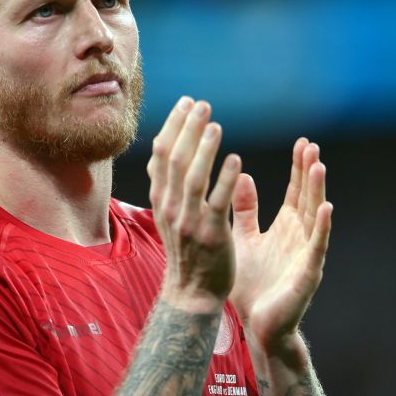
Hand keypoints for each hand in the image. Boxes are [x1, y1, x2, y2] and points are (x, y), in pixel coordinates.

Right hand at [147, 97, 242, 312]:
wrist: (192, 292)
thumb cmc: (187, 250)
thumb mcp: (170, 213)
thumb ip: (168, 183)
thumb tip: (164, 148)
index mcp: (161, 199)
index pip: (161, 154)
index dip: (173, 126)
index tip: (186, 103)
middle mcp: (170, 207)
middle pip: (174, 160)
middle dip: (187, 129)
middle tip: (202, 104)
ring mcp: (189, 222)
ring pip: (192, 178)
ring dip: (204, 149)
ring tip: (215, 124)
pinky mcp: (211, 235)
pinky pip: (217, 202)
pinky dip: (224, 180)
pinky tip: (235, 159)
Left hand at [229, 138, 332, 358]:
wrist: (255, 325)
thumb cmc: (251, 284)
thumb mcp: (244, 238)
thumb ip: (245, 210)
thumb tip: (241, 174)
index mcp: (286, 228)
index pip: (297, 191)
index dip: (300, 168)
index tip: (303, 143)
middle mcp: (300, 237)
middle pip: (309, 198)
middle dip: (310, 172)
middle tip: (311, 146)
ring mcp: (307, 254)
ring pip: (316, 217)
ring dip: (318, 192)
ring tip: (319, 166)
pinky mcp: (308, 274)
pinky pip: (318, 247)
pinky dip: (324, 228)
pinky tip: (328, 209)